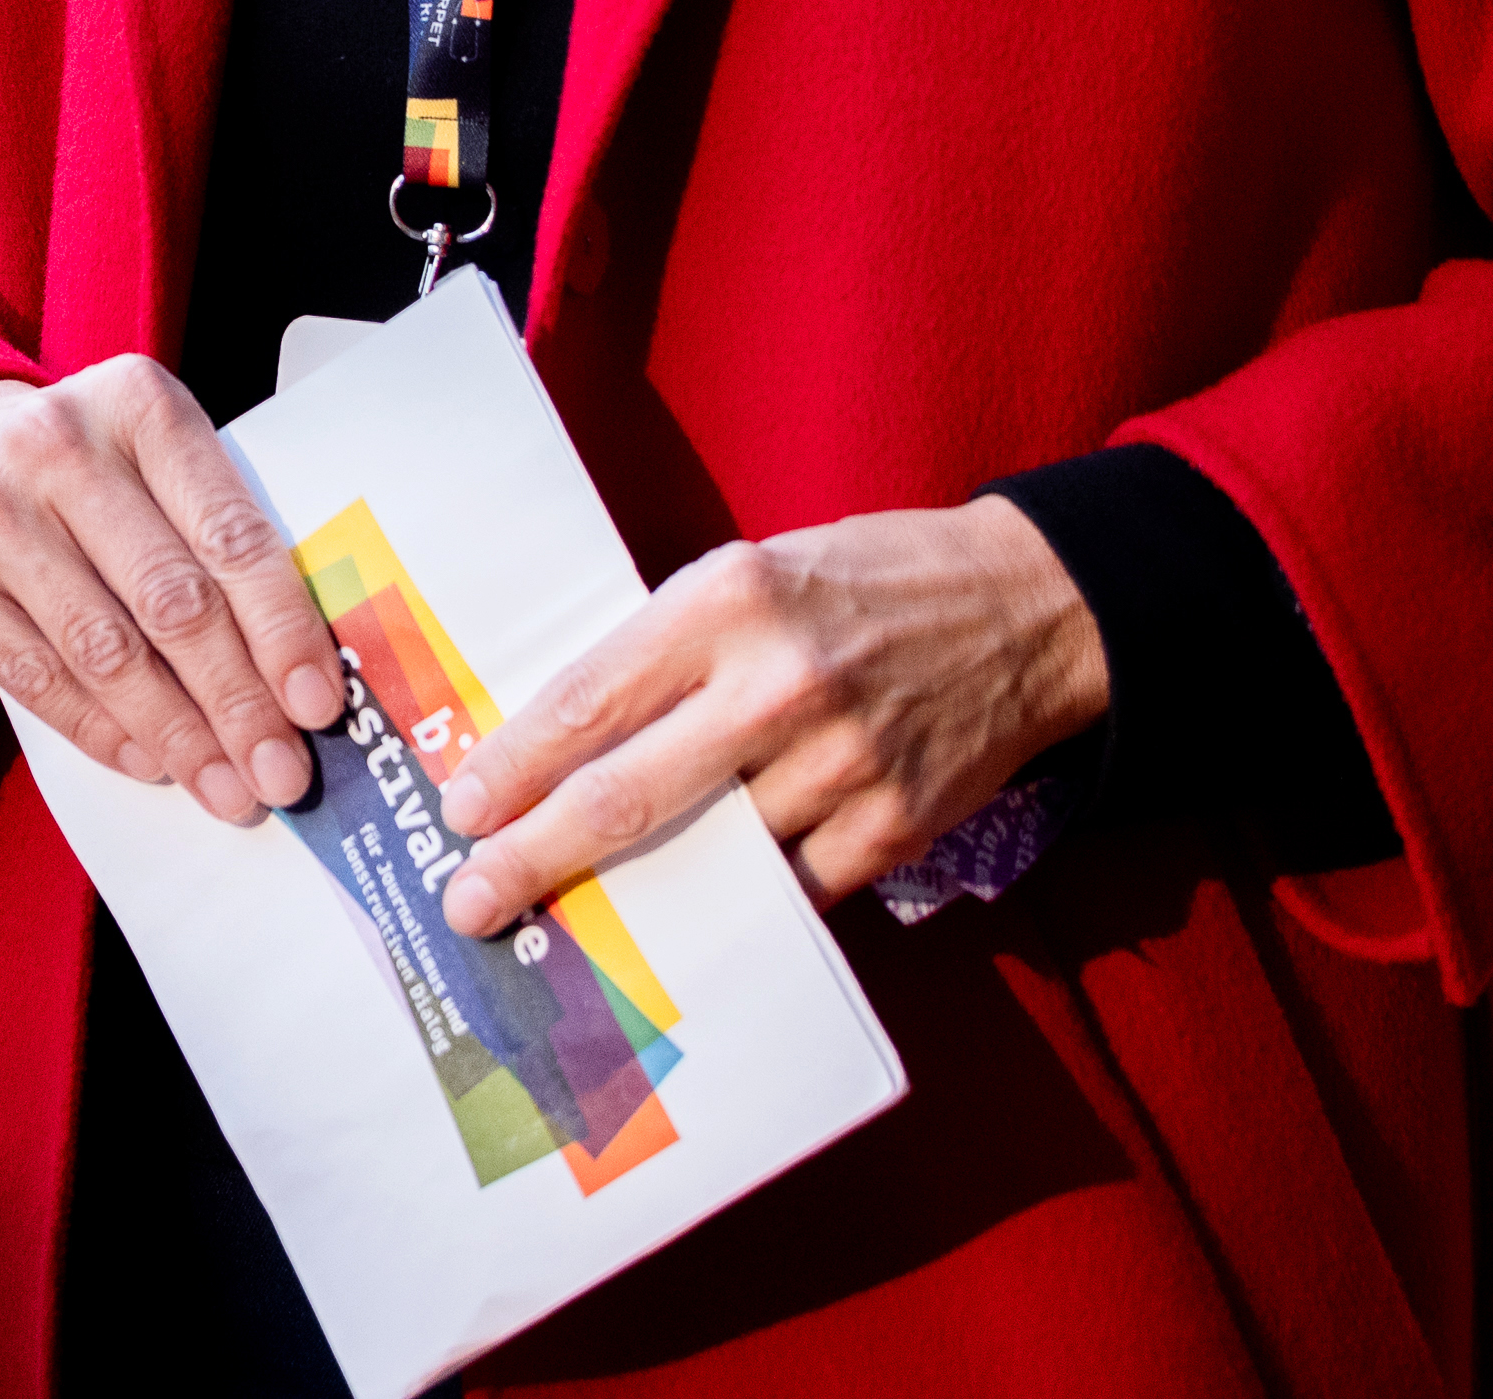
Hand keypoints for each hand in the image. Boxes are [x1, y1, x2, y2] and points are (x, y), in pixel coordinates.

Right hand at [0, 361, 346, 827]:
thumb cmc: (79, 465)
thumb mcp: (149, 453)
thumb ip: (214, 529)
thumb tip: (298, 671)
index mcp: (137, 402)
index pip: (229, 532)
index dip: (281, 629)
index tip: (319, 705)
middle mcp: (56, 444)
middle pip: (171, 601)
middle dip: (238, 702)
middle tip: (281, 772)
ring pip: (104, 652)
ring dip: (178, 735)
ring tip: (226, 787)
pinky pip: (37, 677)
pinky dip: (103, 732)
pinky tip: (151, 762)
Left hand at [429, 500, 1105, 935]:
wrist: (1032, 607)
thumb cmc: (867, 582)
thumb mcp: (752, 574)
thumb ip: (670, 650)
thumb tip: (570, 743)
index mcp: (727, 601)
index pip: (590, 700)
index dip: (514, 768)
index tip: (460, 811)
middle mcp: (778, 683)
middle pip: (626, 795)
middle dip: (533, 858)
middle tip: (470, 904)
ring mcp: (841, 763)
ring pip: (707, 856)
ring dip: (636, 895)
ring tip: (574, 919)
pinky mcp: (895, 825)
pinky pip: (791, 891)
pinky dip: (741, 905)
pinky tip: (695, 918)